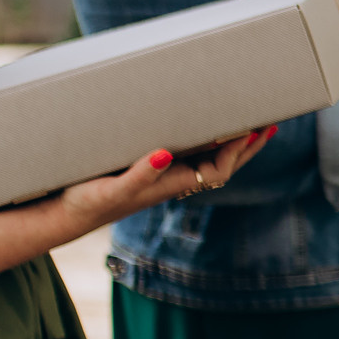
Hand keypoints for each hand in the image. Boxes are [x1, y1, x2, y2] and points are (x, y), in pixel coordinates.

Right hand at [58, 128, 274, 233]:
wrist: (68, 215)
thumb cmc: (88, 202)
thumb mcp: (112, 190)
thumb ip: (138, 175)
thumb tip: (164, 155)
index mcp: (171, 185)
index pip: (218, 170)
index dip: (236, 151)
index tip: (251, 129)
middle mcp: (174, 181)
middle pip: (224, 165)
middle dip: (248, 147)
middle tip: (270, 123)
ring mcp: (165, 175)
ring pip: (211, 160)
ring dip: (235, 145)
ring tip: (255, 125)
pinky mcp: (153, 168)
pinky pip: (192, 155)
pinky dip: (209, 142)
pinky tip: (212, 131)